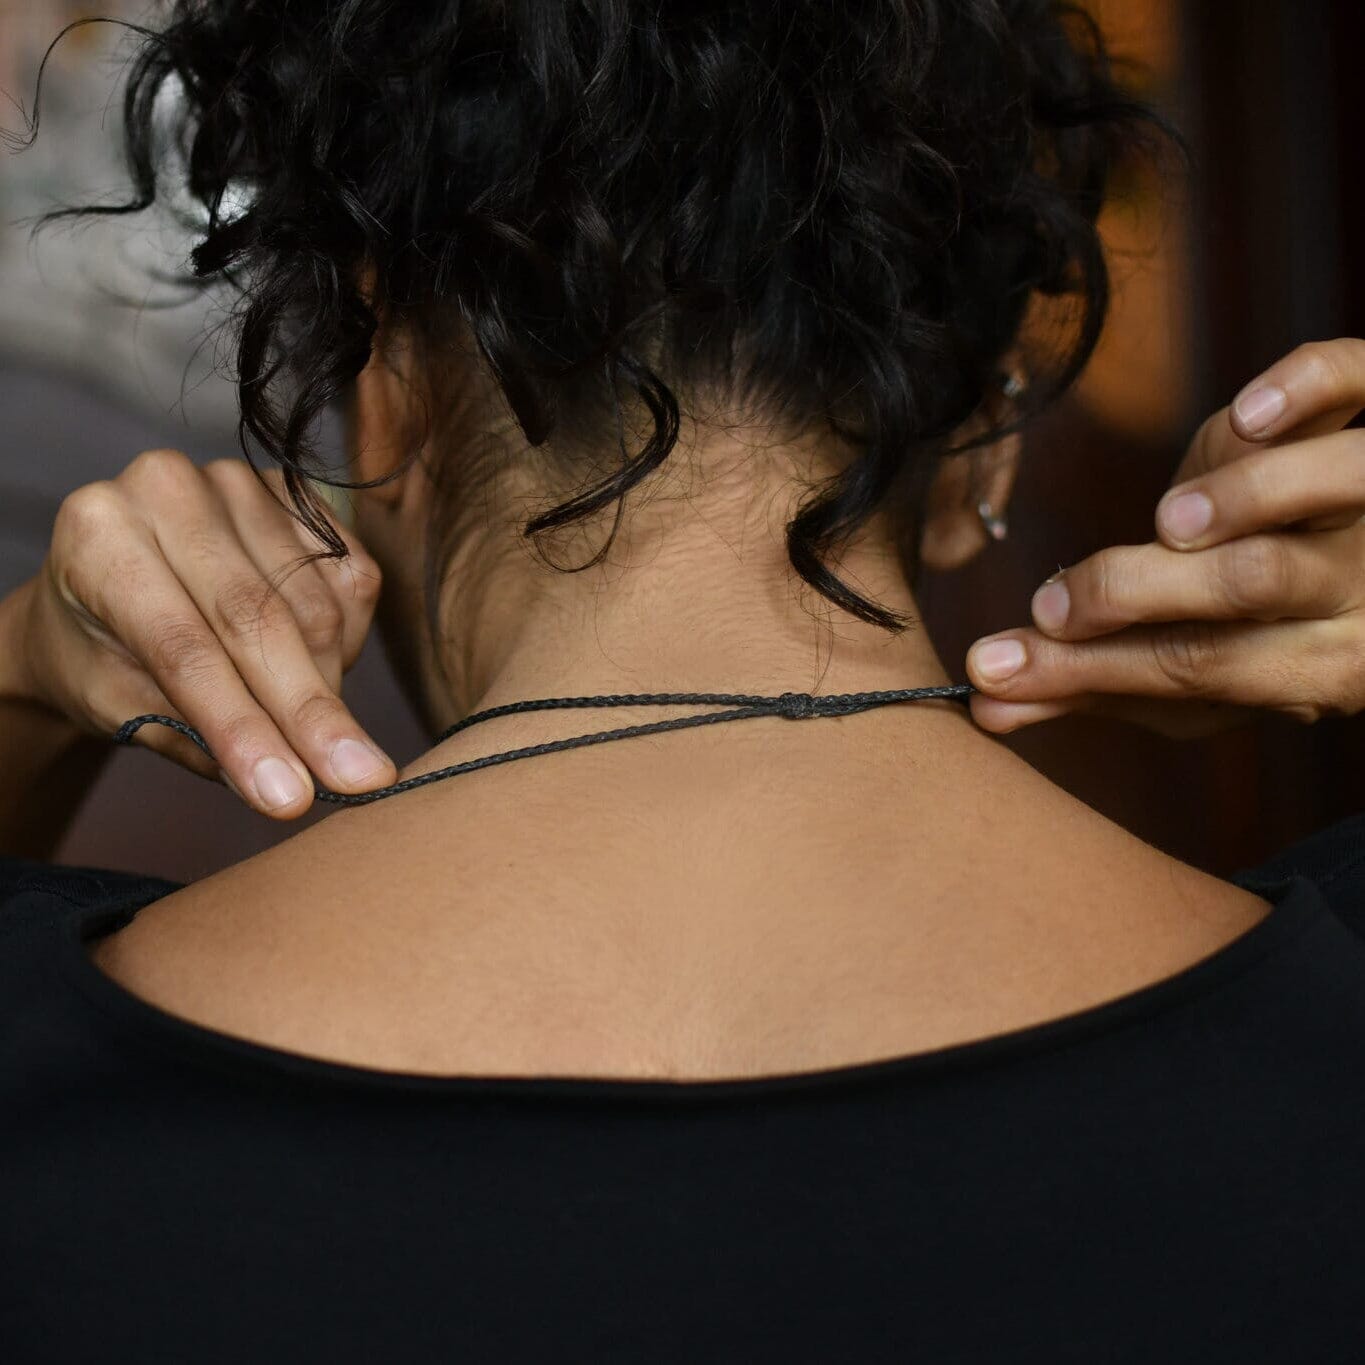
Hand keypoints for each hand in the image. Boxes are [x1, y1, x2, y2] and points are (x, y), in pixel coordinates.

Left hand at [5, 449, 395, 815]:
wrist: (107, 589)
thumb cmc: (101, 652)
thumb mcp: (116, 706)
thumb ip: (191, 740)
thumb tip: (279, 787)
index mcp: (98, 532)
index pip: (184, 646)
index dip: (243, 725)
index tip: (289, 797)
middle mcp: (168, 487)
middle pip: (258, 619)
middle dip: (309, 712)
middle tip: (358, 780)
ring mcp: (239, 483)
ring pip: (315, 608)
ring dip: (328, 685)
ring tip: (311, 729)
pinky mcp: (299, 494)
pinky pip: (352, 582)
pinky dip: (349, 644)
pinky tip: (319, 668)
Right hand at [965, 338, 1364, 737]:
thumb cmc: (1264, 632)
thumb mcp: (1194, 677)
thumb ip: (1095, 685)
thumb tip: (983, 704)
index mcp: (1316, 667)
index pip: (1197, 664)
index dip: (1093, 665)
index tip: (997, 664)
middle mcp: (1357, 589)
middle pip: (1254, 582)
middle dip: (1139, 589)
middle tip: (1054, 602)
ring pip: (1326, 491)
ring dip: (1236, 498)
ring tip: (1165, 521)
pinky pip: (1358, 386)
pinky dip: (1306, 391)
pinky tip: (1250, 412)